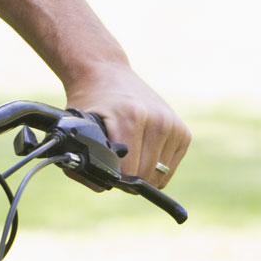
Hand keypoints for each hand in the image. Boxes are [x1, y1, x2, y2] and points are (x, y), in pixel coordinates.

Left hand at [64, 63, 189, 186]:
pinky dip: (156, 168)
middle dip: (129, 179)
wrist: (107, 73)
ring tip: (127, 159)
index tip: (105, 173)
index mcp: (131, 117)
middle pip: (146, 174)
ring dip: (143, 174)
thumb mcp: (77, 126)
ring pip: (160, 173)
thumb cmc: (89, 102)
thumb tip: (102, 186)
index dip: (115, 179)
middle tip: (114, 166)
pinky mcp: (182, 131)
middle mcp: (156, 120)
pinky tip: (141, 154)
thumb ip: (82, 159)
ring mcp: (172, 125)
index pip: (129, 170)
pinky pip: (170, 166)